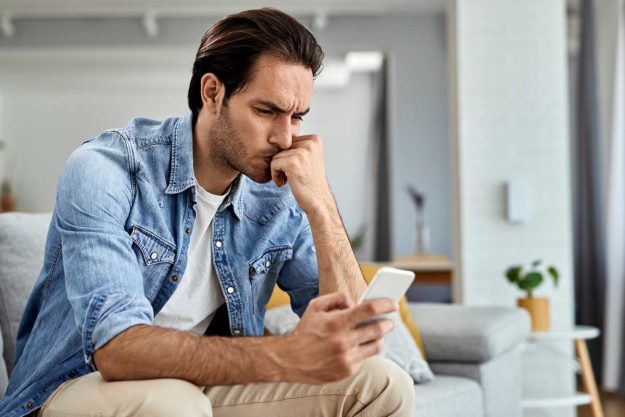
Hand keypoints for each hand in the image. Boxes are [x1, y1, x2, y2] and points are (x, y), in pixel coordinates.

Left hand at [269, 135, 332, 213]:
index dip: (287, 156)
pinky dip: (275, 175)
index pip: (288, 142)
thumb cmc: (310, 183)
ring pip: (276, 156)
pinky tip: (284, 183)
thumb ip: (297, 147)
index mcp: (315, 140)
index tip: (294, 169)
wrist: (318, 201)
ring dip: (278, 170)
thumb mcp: (308, 159)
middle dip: (282, 162)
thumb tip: (275, 140)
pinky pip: (274, 164)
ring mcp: (302, 152)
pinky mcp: (293, 163)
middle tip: (290, 176)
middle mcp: (310, 143)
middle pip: (281, 148)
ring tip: (288, 180)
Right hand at [278, 292, 397, 383]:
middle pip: (378, 329)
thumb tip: (355, 301)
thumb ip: (337, 298)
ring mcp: (347, 358)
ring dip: (380, 338)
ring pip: (376, 346)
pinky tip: (361, 346)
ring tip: (378, 333)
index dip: (385, 304)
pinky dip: (365, 350)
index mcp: (336, 322)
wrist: (289, 360)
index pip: (369, 310)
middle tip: (389, 321)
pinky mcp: (347, 371)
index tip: (393, 304)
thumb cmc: (304, 331)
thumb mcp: (315, 306)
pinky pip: (365, 358)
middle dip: (388, 323)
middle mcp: (343, 341)